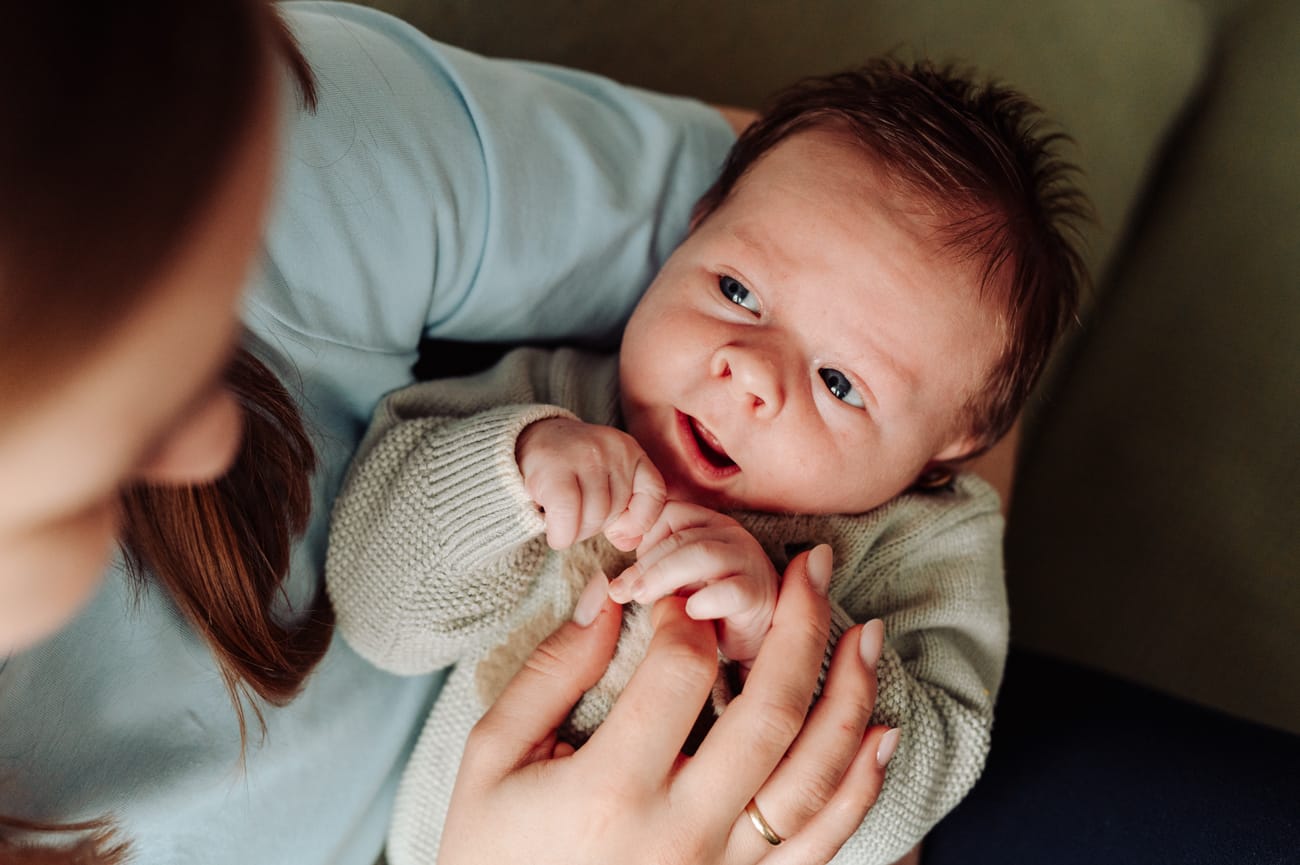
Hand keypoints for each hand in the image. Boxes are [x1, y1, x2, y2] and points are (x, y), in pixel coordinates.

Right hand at [438, 547, 893, 864]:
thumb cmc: (490, 854)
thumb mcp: (492, 758)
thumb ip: (550, 673)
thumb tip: (611, 595)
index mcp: (610, 790)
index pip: (681, 671)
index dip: (689, 612)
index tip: (682, 592)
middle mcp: (681, 833)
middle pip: (770, 713)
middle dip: (802, 626)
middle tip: (814, 566)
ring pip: (814, 777)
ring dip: (851, 697)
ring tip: (868, 632)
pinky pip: (821, 842)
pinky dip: (860, 787)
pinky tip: (881, 735)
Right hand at [516, 417, 665, 549]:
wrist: (530, 441)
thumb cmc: (574, 471)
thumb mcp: (608, 482)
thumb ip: (626, 511)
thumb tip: (628, 543)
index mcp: (631, 451)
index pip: (654, 493)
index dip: (639, 521)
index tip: (618, 529)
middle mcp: (611, 448)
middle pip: (617, 509)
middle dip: (597, 526)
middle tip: (578, 518)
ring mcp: (584, 455)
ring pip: (594, 516)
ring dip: (577, 532)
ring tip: (565, 521)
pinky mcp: (554, 468)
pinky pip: (567, 516)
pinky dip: (562, 534)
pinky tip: (556, 533)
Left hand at [607, 501, 777, 663]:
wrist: (757, 635)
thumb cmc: (712, 605)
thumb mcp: (679, 581)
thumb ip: (654, 571)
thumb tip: (614, 585)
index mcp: (709, 524)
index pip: (668, 513)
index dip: (642, 537)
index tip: (626, 570)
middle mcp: (731, 535)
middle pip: (680, 535)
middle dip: (645, 564)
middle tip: (622, 591)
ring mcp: (749, 561)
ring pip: (701, 554)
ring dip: (663, 576)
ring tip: (642, 598)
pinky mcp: (759, 594)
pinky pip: (730, 591)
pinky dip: (705, 600)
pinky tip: (689, 613)